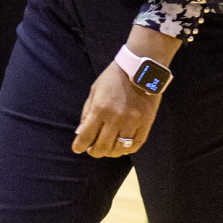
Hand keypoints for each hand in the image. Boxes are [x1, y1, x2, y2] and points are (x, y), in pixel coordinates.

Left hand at [72, 26, 180, 156]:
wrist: (141, 70)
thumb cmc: (113, 78)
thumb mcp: (95, 91)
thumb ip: (87, 112)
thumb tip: (80, 133)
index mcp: (100, 109)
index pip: (86, 136)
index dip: (79, 146)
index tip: (77, 148)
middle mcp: (115, 119)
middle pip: (102, 147)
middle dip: (94, 152)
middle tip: (93, 150)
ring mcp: (132, 123)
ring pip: (118, 150)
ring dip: (110, 152)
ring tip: (107, 147)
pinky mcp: (145, 125)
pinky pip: (134, 146)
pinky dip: (126, 150)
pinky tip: (121, 146)